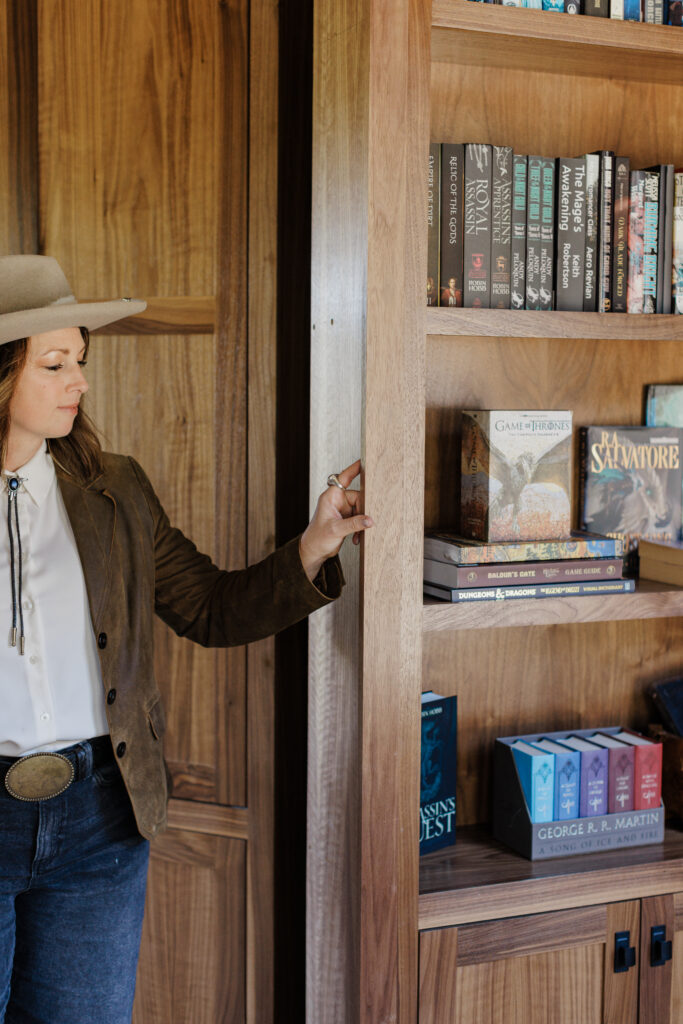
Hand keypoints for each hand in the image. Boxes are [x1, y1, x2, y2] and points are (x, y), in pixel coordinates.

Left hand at [299, 459, 373, 581]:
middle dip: (363, 511)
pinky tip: (356, 537)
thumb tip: (370, 520)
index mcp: (331, 497)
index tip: (365, 461)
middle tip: (366, 522)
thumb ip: (354, 524)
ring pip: (361, 509)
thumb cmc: (317, 538)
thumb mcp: (336, 530)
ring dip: (362, 522)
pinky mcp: (347, 518)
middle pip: (359, 497)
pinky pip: (360, 518)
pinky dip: (360, 527)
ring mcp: (343, 509)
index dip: (355, 468)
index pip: (344, 477)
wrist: (314, 552)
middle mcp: (337, 500)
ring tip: (357, 535)